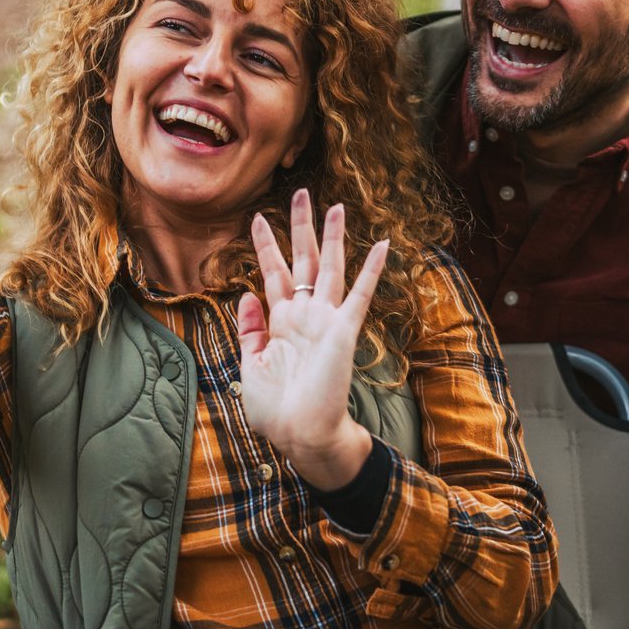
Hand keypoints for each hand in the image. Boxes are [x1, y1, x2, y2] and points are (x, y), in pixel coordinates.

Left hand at [237, 190, 389, 490]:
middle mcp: (304, 315)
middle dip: (299, 226)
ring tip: (335, 204)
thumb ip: (250, 329)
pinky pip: (360, 294)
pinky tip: (382, 245)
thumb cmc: (276, 410)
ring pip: (330, 267)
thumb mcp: (249, 366)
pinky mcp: (344, 330)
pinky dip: (372, 269)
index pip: (272, 274)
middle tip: (300, 193)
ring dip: (332, 236)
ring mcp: (325, 320)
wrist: (302, 436)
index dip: (264, 245)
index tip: (255, 217)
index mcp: (280, 323)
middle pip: (302, 260)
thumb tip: (247, 294)